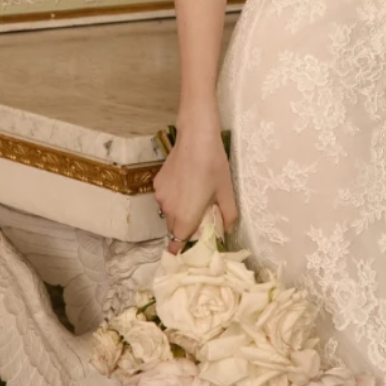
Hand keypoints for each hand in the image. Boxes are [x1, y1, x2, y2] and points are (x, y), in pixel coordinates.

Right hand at [152, 118, 238, 254]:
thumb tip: (227, 230)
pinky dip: (173, 197)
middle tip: (200, 215)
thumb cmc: (214, 166)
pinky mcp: (157, 183)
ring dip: (179, 211)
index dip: (184, 247)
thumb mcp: (227, 192)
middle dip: (185, 228)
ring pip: (168, 213)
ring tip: (194, 195)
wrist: (196, 138)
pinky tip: (185, 181)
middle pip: (174, 229)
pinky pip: (165, 198)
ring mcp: (160, 196)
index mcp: (185, 217)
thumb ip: (228, 216)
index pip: (177, 244)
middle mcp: (168, 210)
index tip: (193, 244)